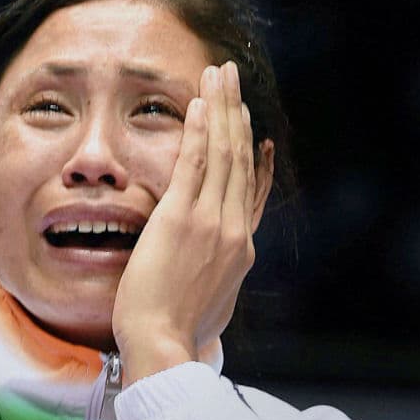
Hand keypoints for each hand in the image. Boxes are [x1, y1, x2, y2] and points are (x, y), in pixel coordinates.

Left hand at [112, 61, 273, 386]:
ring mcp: (211, 220)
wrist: (163, 345)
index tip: (256, 132)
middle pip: (240, 158)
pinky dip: (199, 131)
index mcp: (241, 246)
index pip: (253, 189)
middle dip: (236, 114)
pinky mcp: (181, 218)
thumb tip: (220, 266)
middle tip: (233, 79)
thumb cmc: (182, 328)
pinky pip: (195, 164)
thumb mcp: (216, 299)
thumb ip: (221, 271)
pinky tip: (199, 103)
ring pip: (223, 153)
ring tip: (219, 75)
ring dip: (221, 109)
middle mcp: (234, 227)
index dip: (256, 155)